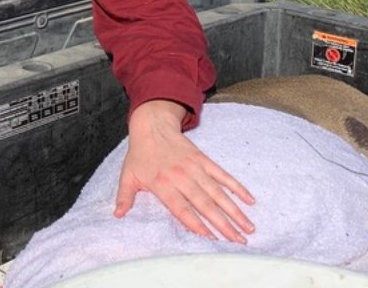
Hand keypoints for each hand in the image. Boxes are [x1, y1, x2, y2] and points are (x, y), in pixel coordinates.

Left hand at [115, 99, 255, 242]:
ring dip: (234, 210)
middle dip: (223, 224)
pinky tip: (249, 201)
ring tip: (248, 228)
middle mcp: (181, 177)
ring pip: (218, 192)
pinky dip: (237, 187)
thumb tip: (117, 215)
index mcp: (162, 184)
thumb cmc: (139, 154)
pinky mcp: (203, 160)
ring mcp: (194, 168)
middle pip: (205, 204)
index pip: (182, 209)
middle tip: (239, 241)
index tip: (213, 239)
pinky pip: (223, 175)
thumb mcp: (127, 175)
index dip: (197, 225)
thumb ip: (124, 196)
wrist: (152, 125)